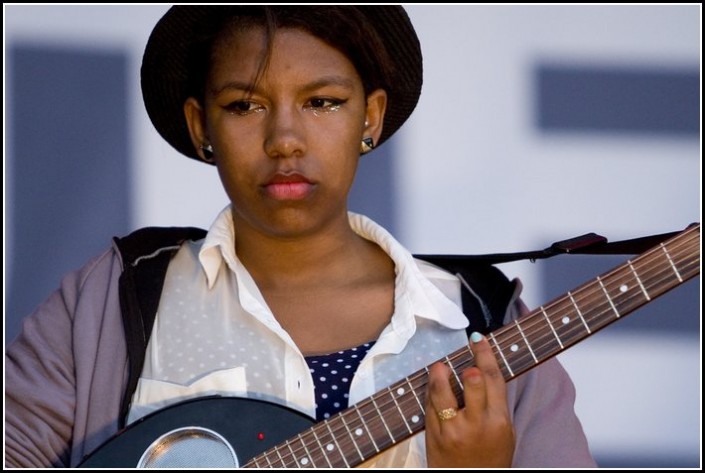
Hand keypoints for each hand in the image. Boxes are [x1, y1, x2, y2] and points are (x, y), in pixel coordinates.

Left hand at [424, 332, 514, 467]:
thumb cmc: (490, 459)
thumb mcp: (504, 433)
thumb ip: (494, 404)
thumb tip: (482, 371)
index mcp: (498, 421)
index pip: (492, 378)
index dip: (485, 354)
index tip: (479, 339)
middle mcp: (476, 424)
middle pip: (471, 380)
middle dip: (467, 362)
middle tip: (464, 353)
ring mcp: (453, 430)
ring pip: (442, 391)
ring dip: (439, 374)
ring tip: (439, 367)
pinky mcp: (433, 435)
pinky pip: (429, 406)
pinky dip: (430, 393)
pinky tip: (433, 386)